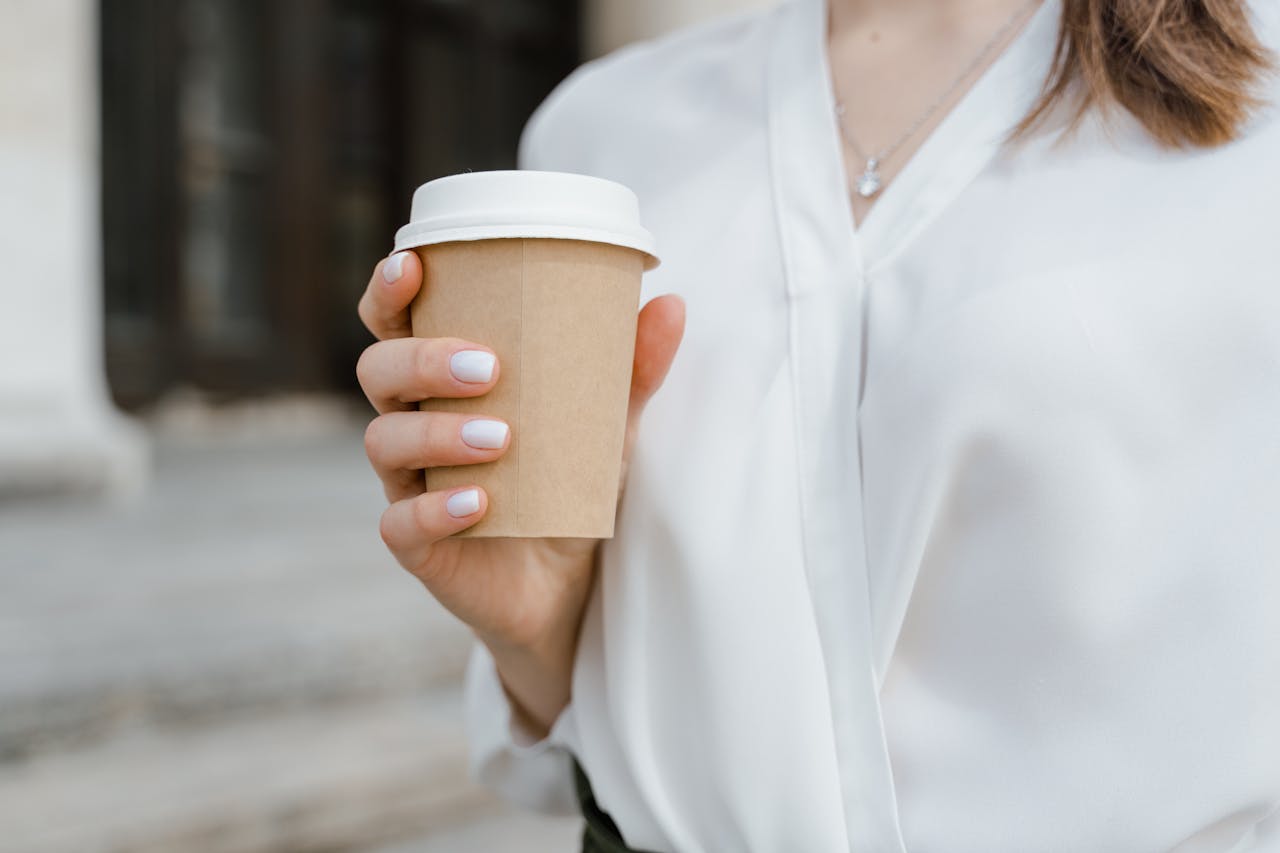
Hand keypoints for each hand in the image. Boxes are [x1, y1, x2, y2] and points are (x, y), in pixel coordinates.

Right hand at [356, 250, 684, 733]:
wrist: (566, 585)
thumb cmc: (568, 484)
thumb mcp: (606, 425)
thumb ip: (633, 370)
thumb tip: (671, 305)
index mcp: (442, 382)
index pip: (393, 324)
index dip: (388, 292)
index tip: (412, 265)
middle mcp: (414, 424)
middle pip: (378, 372)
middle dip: (422, 360)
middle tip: (488, 368)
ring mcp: (409, 485)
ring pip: (384, 441)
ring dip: (437, 432)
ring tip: (501, 437)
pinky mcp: (418, 547)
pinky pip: (402, 524)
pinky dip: (435, 509)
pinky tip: (478, 503)